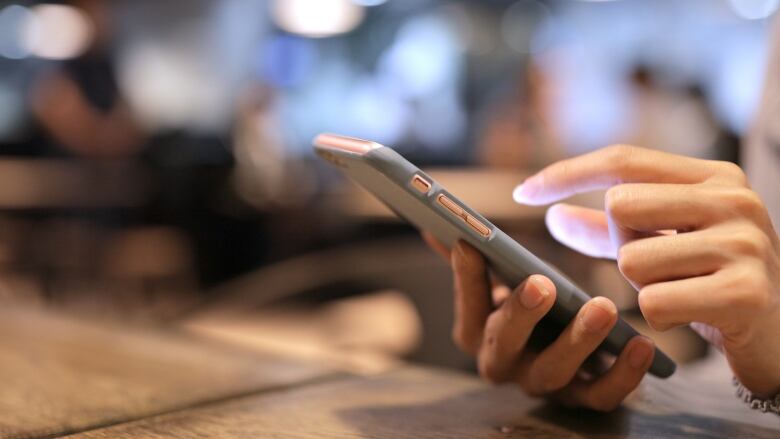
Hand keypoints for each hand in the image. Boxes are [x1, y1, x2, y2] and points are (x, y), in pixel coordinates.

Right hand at [422, 233, 655, 410]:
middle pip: (502, 345)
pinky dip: (623, 375)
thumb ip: (477, 259)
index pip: (467, 306)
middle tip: (540, 283)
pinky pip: (601, 396)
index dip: (466, 279)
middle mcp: (504, 363)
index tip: (470, 242)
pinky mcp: (584, 399)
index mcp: (479, 332)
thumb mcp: (502, 283)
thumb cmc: (533, 309)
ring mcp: (544, 384)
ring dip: (577, 342)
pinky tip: (643, 344)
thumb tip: (435, 225)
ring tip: (603, 308)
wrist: (574, 354)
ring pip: (553, 372)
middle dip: (519, 314)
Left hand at [514, 145, 779, 396]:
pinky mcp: (745, 293)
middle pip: (621, 206)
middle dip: (620, 244)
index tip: (522, 192)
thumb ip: (606, 228)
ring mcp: (745, 244)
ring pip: (632, 261)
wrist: (779, 333)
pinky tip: (691, 316)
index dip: (566, 173)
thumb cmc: (708, 280)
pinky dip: (659, 318)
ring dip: (641, 287)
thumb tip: (551, 215)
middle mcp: (735, 199)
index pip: (622, 159)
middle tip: (657, 265)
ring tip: (681, 290)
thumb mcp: (660, 242)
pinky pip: (654, 304)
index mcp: (713, 176)